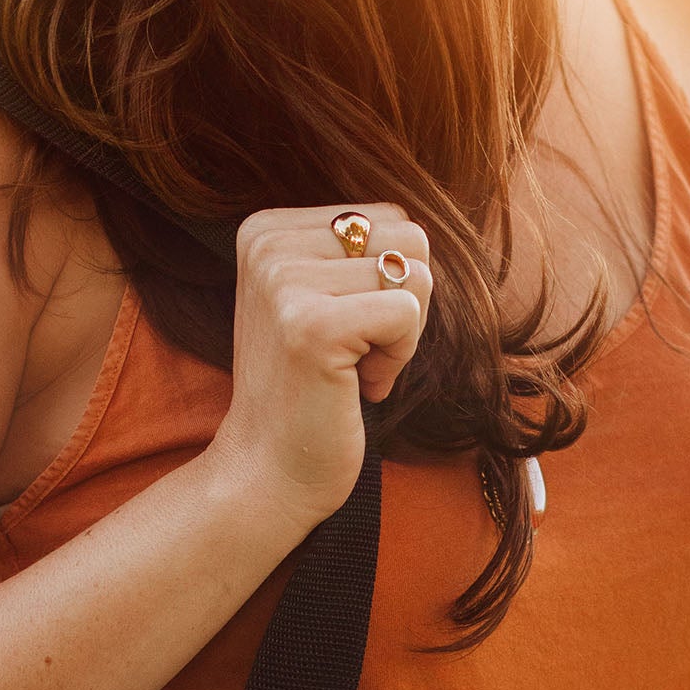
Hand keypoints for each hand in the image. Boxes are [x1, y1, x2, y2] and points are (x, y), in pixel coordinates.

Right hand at [205, 203, 432, 530]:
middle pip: (408, 236)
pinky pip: (408, 312)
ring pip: (416, 273)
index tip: (347, 329)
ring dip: (403, 334)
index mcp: (266, 228)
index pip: (388, 217)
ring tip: (356, 368)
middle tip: (359, 351)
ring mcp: (284, 282)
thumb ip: (359, 251)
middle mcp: (267, 243)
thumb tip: (423, 227)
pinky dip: (399, 358)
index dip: (389, 280)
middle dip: (404, 301)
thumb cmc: (310, 390)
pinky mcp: (311, 325)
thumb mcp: (323, 298)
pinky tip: (359, 385)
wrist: (269, 471)